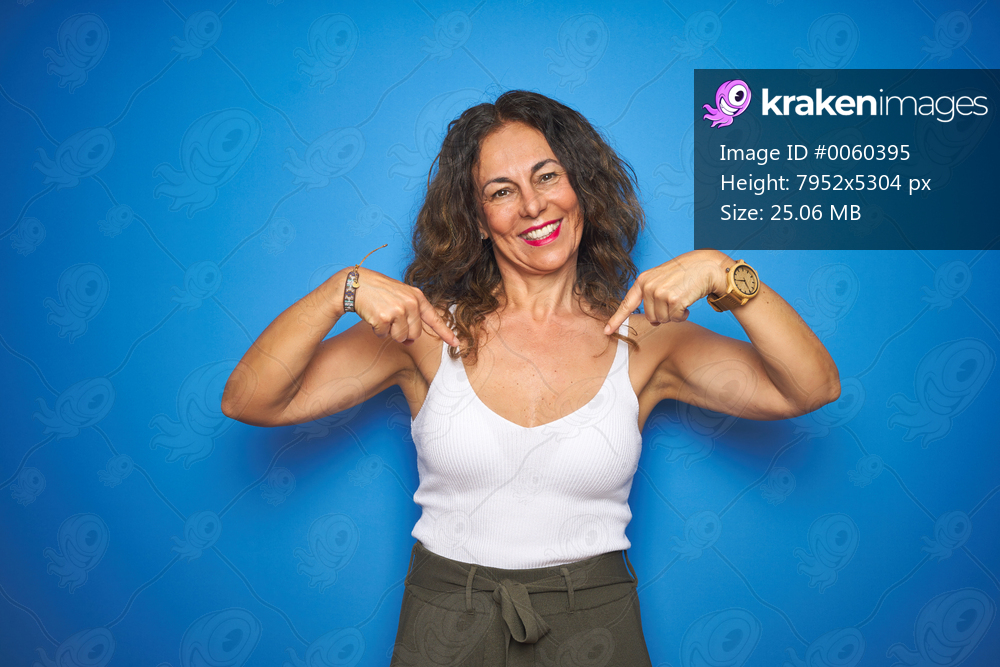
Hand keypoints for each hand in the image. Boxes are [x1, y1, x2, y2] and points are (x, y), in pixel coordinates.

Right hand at [350, 268, 458, 345]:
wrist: (356, 283)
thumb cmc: (378, 291)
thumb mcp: (400, 296)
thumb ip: (411, 314)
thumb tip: (411, 340)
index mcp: (417, 297)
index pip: (434, 318)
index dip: (446, 333)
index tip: (456, 344)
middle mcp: (411, 303)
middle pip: (415, 334)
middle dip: (403, 333)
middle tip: (391, 319)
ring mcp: (398, 310)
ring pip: (400, 338)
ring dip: (389, 332)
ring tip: (382, 315)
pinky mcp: (384, 317)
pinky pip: (384, 335)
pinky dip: (377, 330)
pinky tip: (373, 316)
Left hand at [604, 249, 729, 333]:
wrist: (705, 266)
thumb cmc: (685, 273)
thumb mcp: (662, 279)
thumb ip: (651, 296)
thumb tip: (652, 321)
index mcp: (643, 280)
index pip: (627, 303)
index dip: (616, 319)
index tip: (606, 331)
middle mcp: (649, 286)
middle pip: (651, 317)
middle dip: (663, 314)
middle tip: (674, 299)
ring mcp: (660, 293)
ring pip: (663, 319)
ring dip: (674, 314)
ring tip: (681, 298)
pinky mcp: (674, 300)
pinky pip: (676, 319)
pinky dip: (683, 315)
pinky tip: (687, 302)